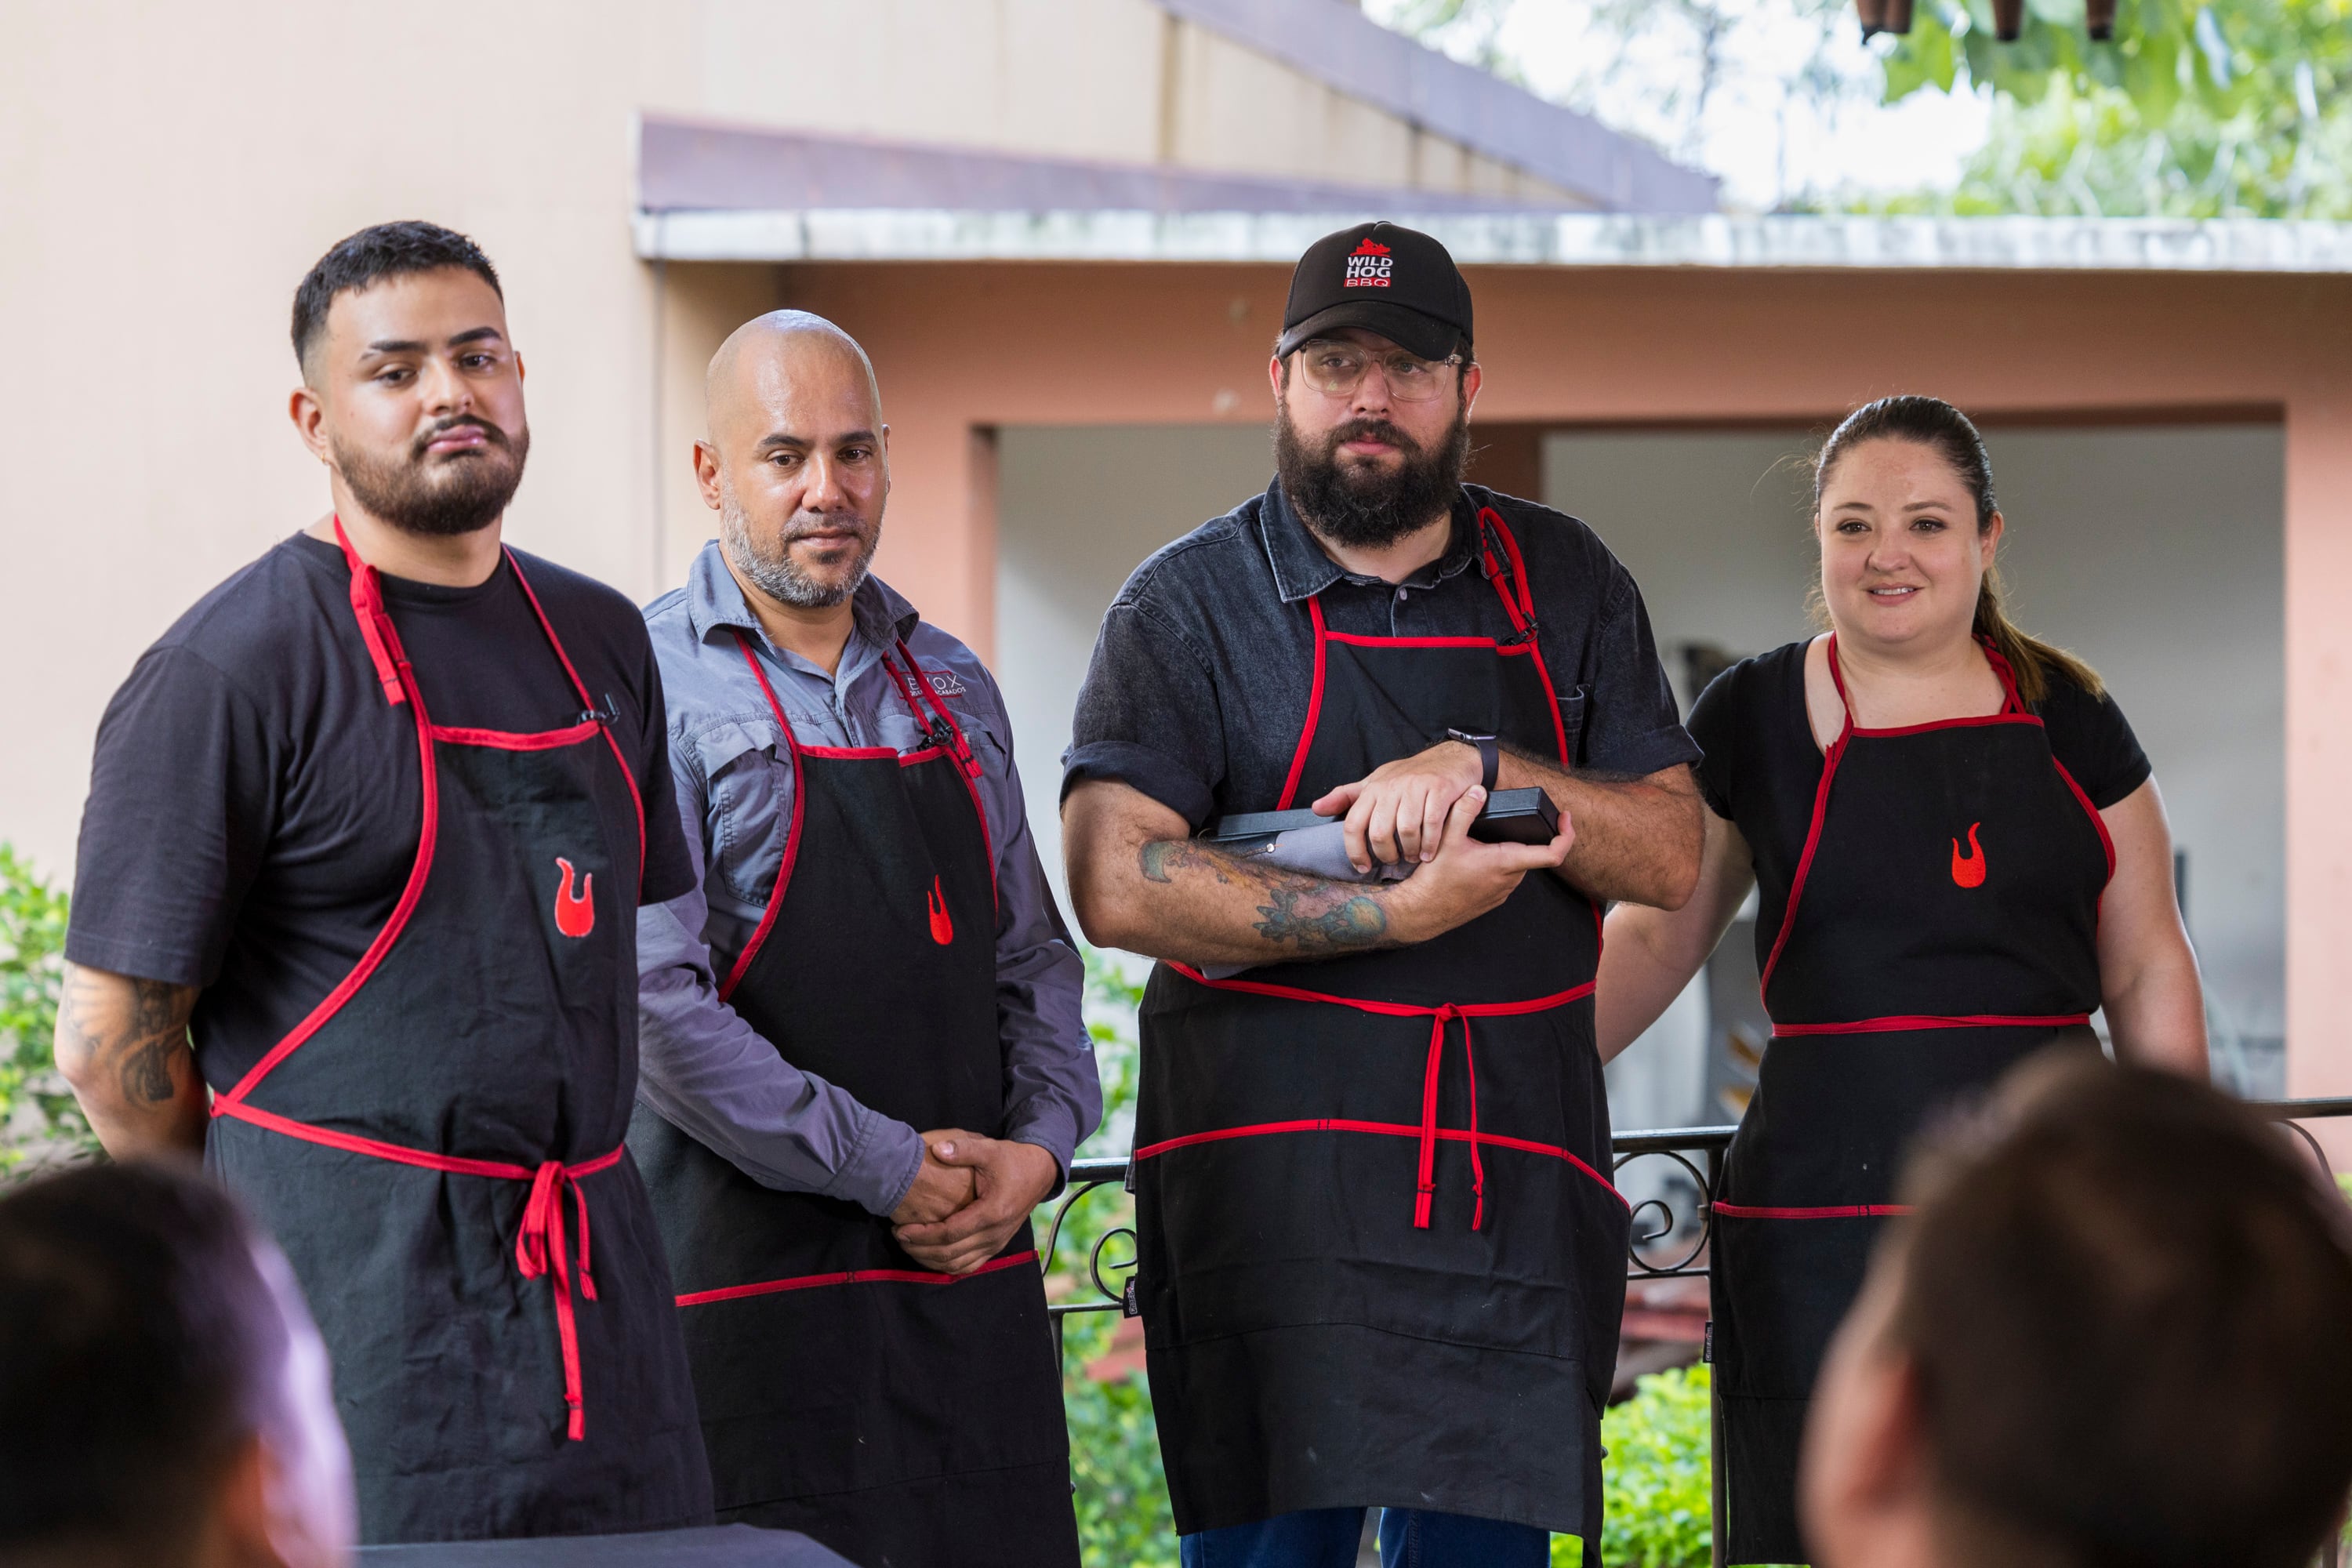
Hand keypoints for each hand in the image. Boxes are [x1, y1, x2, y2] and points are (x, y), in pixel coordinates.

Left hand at [891, 1134, 1059, 1276]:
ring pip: (957, 1264)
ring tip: (908, 1245)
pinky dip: (946, 1265)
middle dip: (919, 1248)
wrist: (1039, 1173)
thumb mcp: (990, 1149)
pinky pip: (968, 1266)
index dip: (922, 1234)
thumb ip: (963, 1149)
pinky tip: (929, 1255)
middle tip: (898, 1236)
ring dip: (930, 1259)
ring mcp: (996, 1243)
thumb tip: (936, 1149)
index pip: (950, 1233)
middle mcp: (994, 1234)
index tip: (900, 1228)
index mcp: (991, 1212)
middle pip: (950, 1253)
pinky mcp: (995, 1247)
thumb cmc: (1012, 1160)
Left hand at [1310, 740, 1484, 873]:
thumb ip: (1347, 797)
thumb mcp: (1376, 782)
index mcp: (1373, 788)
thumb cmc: (1410, 776)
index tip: (1362, 867)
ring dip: (1410, 851)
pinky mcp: (1440, 789)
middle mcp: (1392, 786)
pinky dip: (1430, 844)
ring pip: (1406, 830)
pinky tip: (1429, 852)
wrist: (1452, 757)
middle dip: (1386, 854)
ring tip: (1414, 857)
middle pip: (1379, 832)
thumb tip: (1316, 809)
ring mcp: (1417, 787)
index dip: (1354, 851)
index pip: (1353, 824)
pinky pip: (1432, 824)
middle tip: (1393, 862)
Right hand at [1384, 785, 1573, 943]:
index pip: (1553, 853)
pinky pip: (1505, 877)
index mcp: (1505, 862)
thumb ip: (1464, 811)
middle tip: (1513, 819)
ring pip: (1518, 864)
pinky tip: (1479, 857)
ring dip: (1511, 850)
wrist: (1422, 911)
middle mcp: (1509, 880)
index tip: (1564, 819)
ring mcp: (1502, 891)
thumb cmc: (1435, 879)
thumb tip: (1478, 790)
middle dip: (1528, 836)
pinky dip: (1500, 864)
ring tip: (1490, 838)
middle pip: (1533, 854)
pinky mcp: (1493, 898)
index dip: (1566, 835)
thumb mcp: (1447, 838)